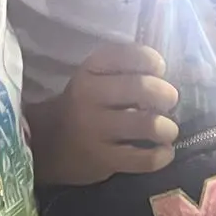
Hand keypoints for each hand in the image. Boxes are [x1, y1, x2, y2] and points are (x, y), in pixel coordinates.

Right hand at [38, 44, 178, 182]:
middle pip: (142, 88)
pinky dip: (162, 156)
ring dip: (168, 128)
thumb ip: (124, 71)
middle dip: (166, 95)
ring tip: (168, 130)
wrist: (46, 144)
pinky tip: (164, 152)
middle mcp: (89, 96)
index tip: (158, 69)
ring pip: (147, 125)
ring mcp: (95, 130)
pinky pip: (144, 159)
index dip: (151, 60)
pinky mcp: (102, 159)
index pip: (128, 55)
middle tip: (168, 102)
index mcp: (89, 70)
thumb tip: (166, 75)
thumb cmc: (82, 106)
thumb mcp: (93, 78)